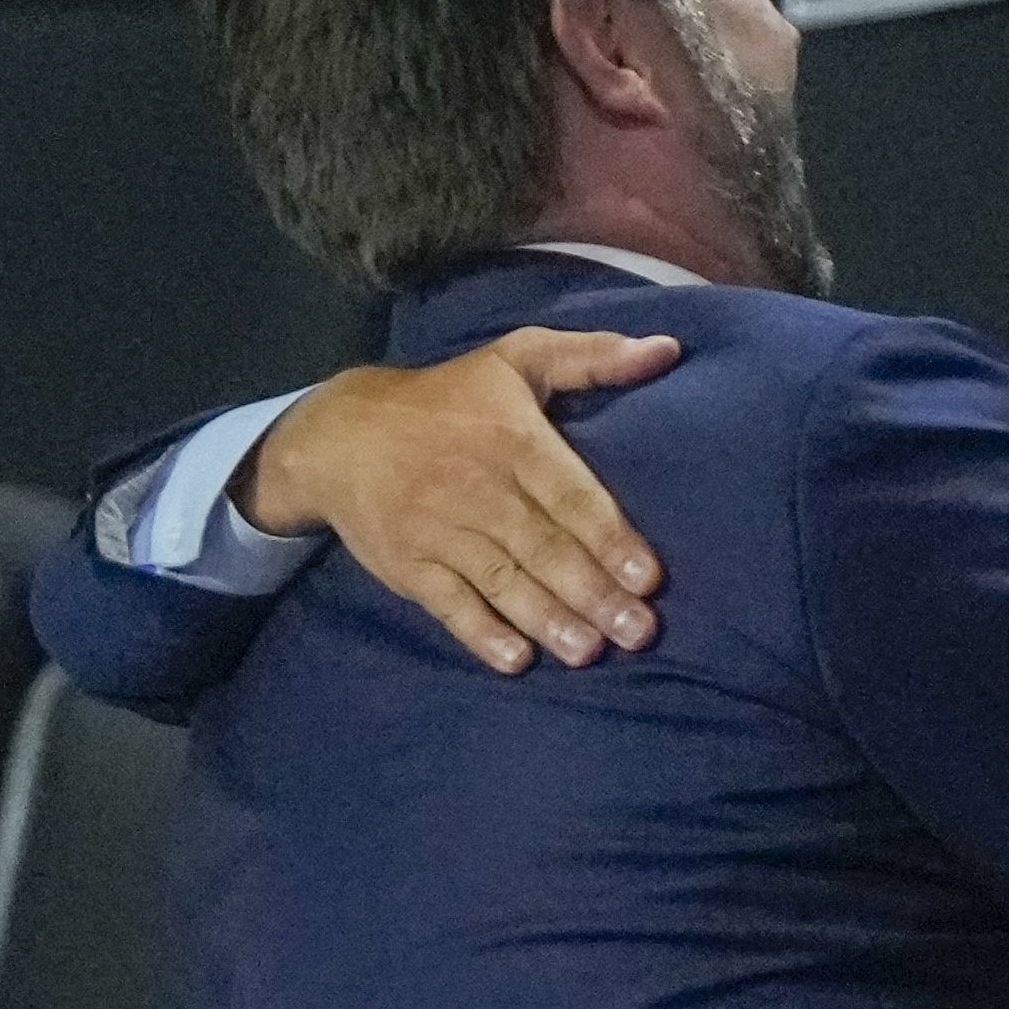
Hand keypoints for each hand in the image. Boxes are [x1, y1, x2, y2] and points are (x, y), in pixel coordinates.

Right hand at [234, 326, 679, 672]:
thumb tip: (667, 349)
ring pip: (504, 581)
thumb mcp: (516, 357)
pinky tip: (518, 659)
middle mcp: (478, 487)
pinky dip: (483, 633)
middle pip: (544, 548)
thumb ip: (593, 357)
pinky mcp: (409, 566)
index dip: (610, 538)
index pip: (570, 495)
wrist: (341, 434)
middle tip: (638, 632)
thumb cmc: (449, 399)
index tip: (649, 578)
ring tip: (589, 652)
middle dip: (594, 594)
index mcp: (512, 438)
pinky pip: (450, 605)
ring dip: (549, 621)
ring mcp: (440, 531)